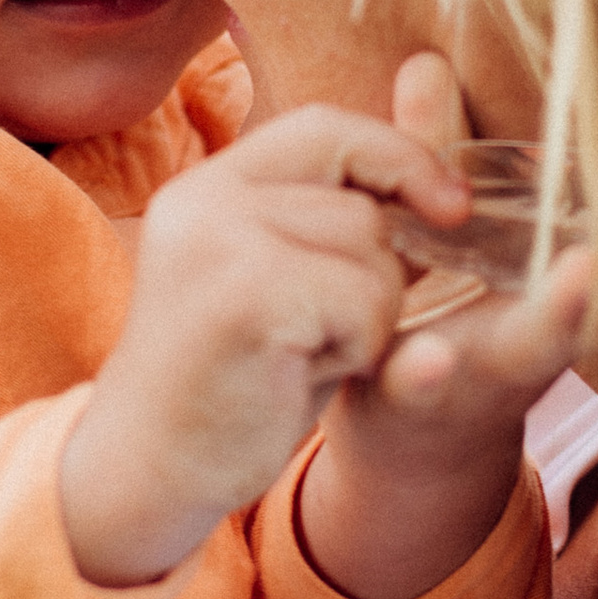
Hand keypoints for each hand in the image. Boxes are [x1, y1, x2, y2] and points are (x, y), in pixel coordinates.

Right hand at [58, 101, 485, 586]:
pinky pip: (365, 303)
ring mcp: (221, 241)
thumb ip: (336, 226)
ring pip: (373, 252)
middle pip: (363, 203)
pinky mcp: (248, 295)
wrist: (146, 471)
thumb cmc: (231, 382)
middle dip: (377, 273)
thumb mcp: (279, 280)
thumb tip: (448, 194)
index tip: (451, 207)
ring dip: (367, 316)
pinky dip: (357, 348)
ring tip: (300, 353)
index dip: (400, 157)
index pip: (327, 127)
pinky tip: (298, 373)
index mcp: (209, 186)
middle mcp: (206, 198)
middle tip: (319, 332)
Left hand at [297, 54, 595, 598]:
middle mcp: (549, 323)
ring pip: (537, 344)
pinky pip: (424, 388)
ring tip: (590, 275)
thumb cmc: (436, 312)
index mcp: (561, 273)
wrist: (403, 433)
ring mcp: (491, 364)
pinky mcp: (420, 398)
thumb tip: (425, 58)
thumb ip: (433, 150)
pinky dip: (429, 375)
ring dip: (565, 314)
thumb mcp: (440, 229)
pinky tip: (433, 359)